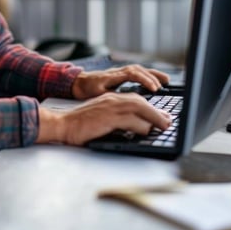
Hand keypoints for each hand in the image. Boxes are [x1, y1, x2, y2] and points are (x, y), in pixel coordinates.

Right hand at [36, 92, 171, 145]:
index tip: (161, 117)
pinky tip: (147, 131)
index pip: (135, 99)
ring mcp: (110, 107)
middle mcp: (112, 99)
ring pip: (139, 108)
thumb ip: (117, 119)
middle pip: (140, 102)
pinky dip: (142, 125)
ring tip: (163, 126)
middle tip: (168, 122)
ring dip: (154, 118)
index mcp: (110, 99)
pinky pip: (130, 120)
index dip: (150, 108)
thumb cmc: (81, 125)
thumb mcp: (102, 119)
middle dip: (156, 112)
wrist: (63, 125)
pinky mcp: (108, 117)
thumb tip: (137, 127)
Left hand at [71, 64, 170, 99]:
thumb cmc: (86, 89)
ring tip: (166, 81)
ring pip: (139, 69)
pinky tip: (155, 80)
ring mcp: (120, 71)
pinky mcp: (121, 74)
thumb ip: (111, 96)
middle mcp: (118, 71)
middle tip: (163, 86)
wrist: (78, 82)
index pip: (132, 74)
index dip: (144, 81)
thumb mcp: (98, 94)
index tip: (154, 89)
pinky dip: (147, 74)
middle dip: (152, 77)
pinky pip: (137, 71)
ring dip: (153, 74)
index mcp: (113, 76)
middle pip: (138, 69)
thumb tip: (125, 100)